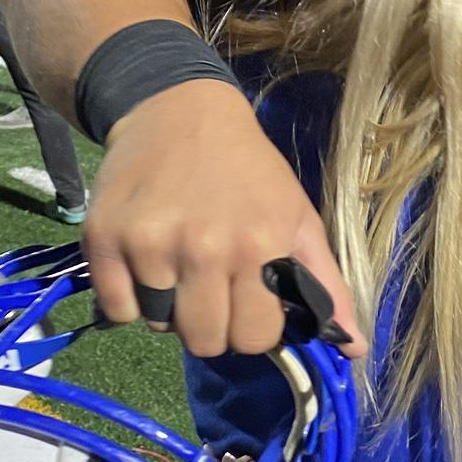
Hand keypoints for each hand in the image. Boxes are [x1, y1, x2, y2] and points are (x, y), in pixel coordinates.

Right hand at [83, 78, 365, 357]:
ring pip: (159, 326)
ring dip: (169, 307)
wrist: (180, 110)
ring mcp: (151, 244)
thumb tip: (356, 351)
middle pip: (205, 342)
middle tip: (210, 285)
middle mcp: (205, 248)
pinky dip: (129, 298)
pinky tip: (145, 263)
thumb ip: (325, 286)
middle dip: (212, 324)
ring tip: (178, 266)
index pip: (255, 338)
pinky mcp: (106, 239)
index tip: (247, 301)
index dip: (252, 326)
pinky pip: (118, 310)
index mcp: (260, 246)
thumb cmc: (249, 169)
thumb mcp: (299, 217)